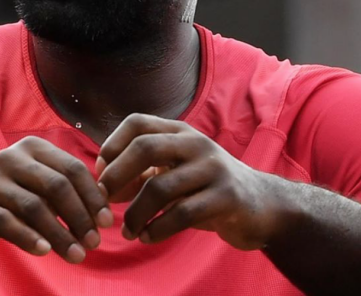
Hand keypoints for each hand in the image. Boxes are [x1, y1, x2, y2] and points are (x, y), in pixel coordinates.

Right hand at [0, 136, 112, 262]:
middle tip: (95, 242)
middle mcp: (11, 158)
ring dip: (60, 234)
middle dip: (80, 216)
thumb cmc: (11, 197)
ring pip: (34, 207)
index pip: (72, 168)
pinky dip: (30, 238)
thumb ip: (67, 191)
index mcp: (33, 148)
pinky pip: (7, 223)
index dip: (92, 195)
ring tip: (77, 255)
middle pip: (56, 185)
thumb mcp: (39, 185)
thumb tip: (104, 209)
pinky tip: (46, 251)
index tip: (107, 221)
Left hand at [97, 114, 283, 249]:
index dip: (113, 144)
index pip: (137, 122)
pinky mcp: (226, 197)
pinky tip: (148, 237)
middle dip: (117, 175)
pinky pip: (181, 214)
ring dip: (135, 213)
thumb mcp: (175, 170)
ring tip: (128, 231)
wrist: (260, 203)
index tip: (100, 171)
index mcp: (180, 131)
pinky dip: (157, 229)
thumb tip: (104, 183)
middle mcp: (196, 143)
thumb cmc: (206, 186)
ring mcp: (213, 168)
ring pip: (160, 187)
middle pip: (145, 147)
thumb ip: (142, 172)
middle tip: (104, 199)